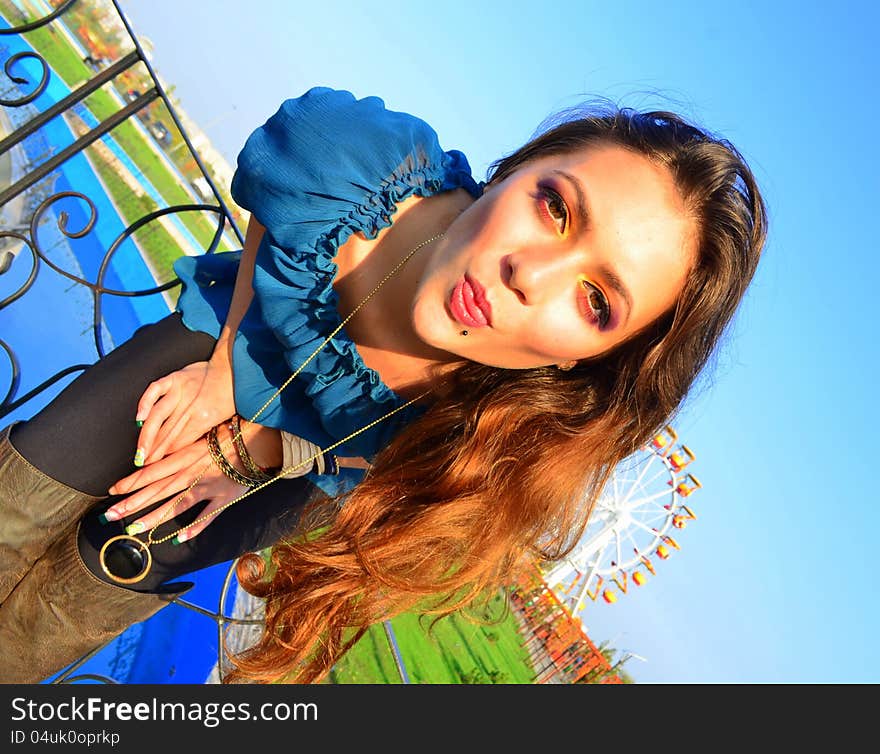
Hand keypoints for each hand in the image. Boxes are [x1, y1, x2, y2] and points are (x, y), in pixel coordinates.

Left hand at [107, 433, 248, 542]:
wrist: (260, 440)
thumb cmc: (231, 434)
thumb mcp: (202, 436)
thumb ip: (182, 450)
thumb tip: (160, 457)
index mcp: (186, 456)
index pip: (153, 471)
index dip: (131, 482)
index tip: (112, 490)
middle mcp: (193, 473)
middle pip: (158, 490)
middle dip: (132, 503)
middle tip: (110, 514)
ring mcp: (209, 487)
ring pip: (177, 505)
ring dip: (154, 518)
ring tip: (134, 528)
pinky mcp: (225, 498)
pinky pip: (207, 516)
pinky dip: (193, 528)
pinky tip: (178, 538)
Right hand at [134, 355, 234, 466]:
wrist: (234, 369)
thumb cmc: (231, 397)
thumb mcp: (224, 419)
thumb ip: (204, 432)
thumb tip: (184, 451)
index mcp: (207, 418)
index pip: (181, 443)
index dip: (167, 456)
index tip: (156, 467)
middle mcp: (192, 406)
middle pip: (168, 433)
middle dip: (155, 452)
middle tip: (142, 465)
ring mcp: (182, 390)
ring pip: (158, 416)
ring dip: (147, 437)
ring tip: (139, 453)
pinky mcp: (176, 377)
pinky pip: (155, 390)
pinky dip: (145, 403)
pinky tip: (139, 418)